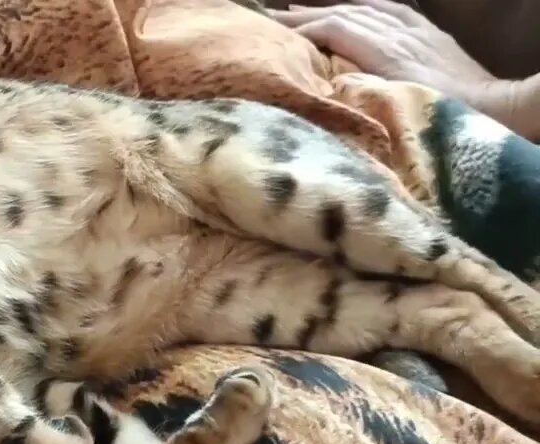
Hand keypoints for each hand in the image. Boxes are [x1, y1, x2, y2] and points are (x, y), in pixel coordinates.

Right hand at [270, 0, 498, 101]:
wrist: (492, 108)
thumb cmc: (440, 116)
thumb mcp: (390, 105)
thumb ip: (355, 88)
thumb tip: (319, 82)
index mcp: (385, 50)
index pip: (333, 29)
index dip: (299, 31)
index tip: (269, 36)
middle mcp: (397, 32)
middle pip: (343, 13)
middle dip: (304, 15)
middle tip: (269, 18)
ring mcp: (414, 30)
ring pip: (363, 8)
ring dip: (327, 8)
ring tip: (297, 10)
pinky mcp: (428, 33)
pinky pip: (390, 9)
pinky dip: (362, 6)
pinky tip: (350, 9)